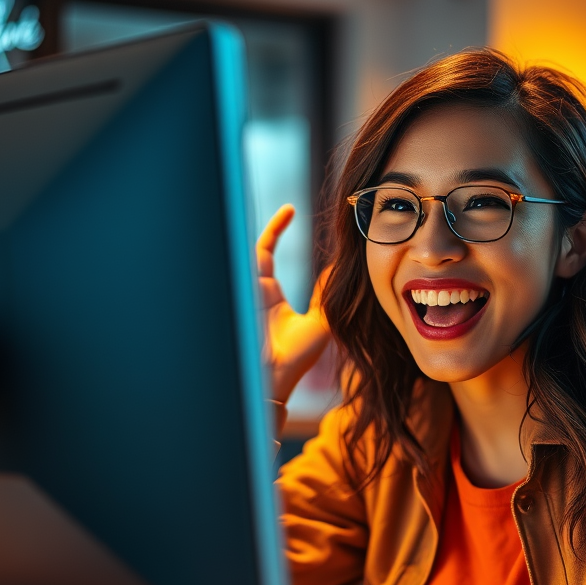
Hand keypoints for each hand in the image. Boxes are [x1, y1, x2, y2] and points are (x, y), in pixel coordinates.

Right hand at [256, 205, 331, 404]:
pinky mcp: (245, 291)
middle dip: (272, 225)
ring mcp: (246, 289)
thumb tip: (340, 270)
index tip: (290, 208)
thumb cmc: (294, 357)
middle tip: (291, 206)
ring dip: (267, 232)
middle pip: (257, 246)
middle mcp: (254, 288)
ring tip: (287, 210)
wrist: (275, 378)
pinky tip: (282, 221)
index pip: (267, 252)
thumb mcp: (319, 322)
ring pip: (249, 250)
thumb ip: (326, 295)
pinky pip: (250, 260)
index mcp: (268, 294)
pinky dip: (263, 242)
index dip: (276, 229)